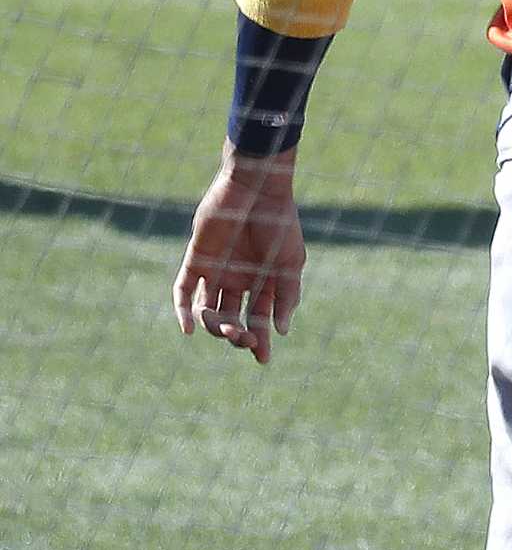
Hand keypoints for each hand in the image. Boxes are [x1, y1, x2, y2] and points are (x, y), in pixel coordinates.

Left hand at [172, 140, 305, 365]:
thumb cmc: (280, 225)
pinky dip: (182, 311)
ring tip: (228, 329)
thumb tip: (281, 331)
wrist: (258, 190)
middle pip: (232, 318)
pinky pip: (183, 290)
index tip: (263, 359)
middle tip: (245, 338)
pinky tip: (187, 328)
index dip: (260, 340)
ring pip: (208, 310)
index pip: (258, 319)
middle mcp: (237, 279)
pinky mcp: (196, 260)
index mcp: (261, 282)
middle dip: (238, 334)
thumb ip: (287, 296)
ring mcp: (215, 271)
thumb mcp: (290, 263)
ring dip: (215, 325)